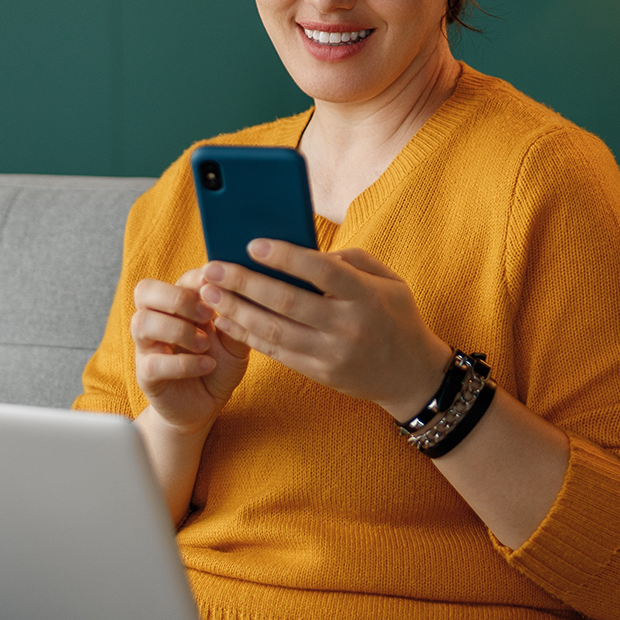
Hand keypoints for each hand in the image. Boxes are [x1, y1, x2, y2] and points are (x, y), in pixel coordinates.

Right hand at [131, 269, 250, 434]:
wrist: (207, 406)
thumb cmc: (219, 365)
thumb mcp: (235, 342)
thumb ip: (236, 319)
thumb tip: (237, 293)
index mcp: (178, 305)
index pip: (177, 279)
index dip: (196, 279)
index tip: (218, 286)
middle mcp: (157, 319)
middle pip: (145, 291)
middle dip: (177, 298)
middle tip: (206, 314)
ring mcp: (148, 346)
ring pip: (141, 322)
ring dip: (177, 330)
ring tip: (204, 344)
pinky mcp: (146, 375)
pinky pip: (153, 363)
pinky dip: (183, 364)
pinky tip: (207, 365)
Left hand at [198, 242, 450, 420]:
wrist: (412, 376)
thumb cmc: (396, 317)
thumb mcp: (388, 280)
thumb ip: (351, 260)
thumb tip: (305, 251)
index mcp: (366, 296)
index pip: (321, 272)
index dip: (285, 257)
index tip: (252, 244)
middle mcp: (348, 326)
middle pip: (287, 302)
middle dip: (244, 283)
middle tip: (212, 267)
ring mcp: (332, 354)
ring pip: (274, 330)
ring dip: (236, 310)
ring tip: (208, 292)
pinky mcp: (320, 373)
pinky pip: (276, 353)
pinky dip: (247, 335)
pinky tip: (225, 319)